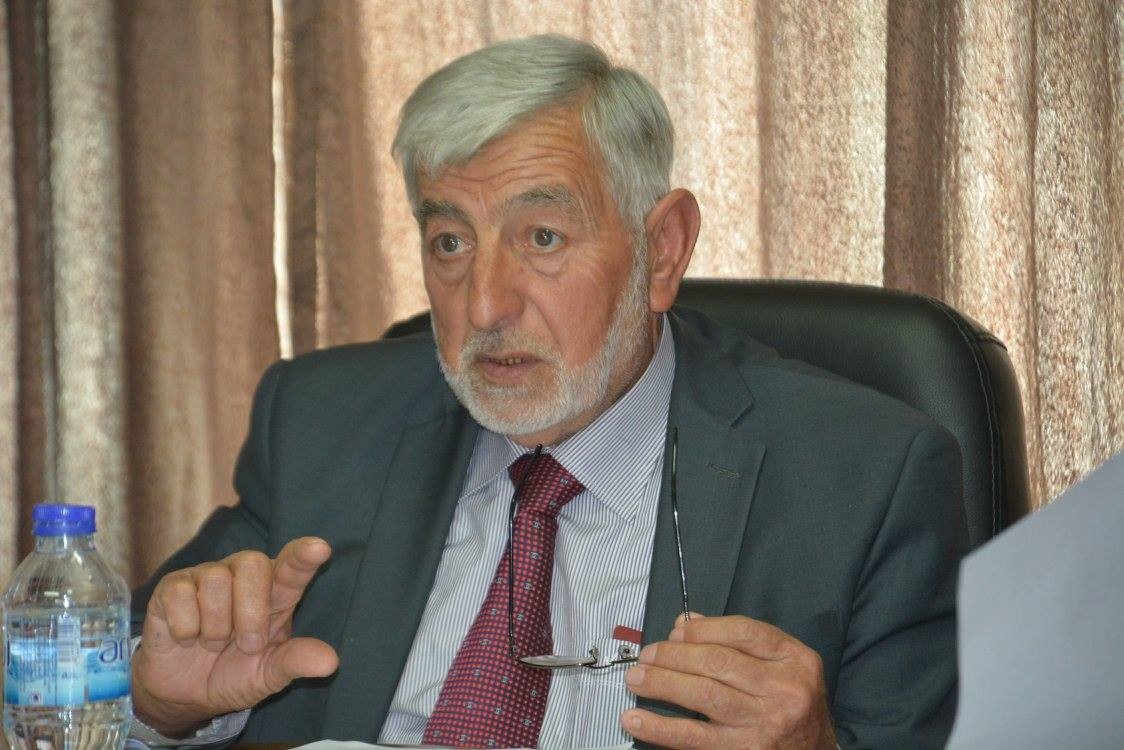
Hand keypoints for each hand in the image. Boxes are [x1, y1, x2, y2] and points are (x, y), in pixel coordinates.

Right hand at [131, 537, 338, 736]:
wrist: (184, 695)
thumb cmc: (234, 674)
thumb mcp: (268, 674)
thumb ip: (296, 662)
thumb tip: (331, 663)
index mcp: (276, 592)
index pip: (293, 564)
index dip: (303, 555)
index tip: (320, 549)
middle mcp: (243, 576)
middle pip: (252, 563)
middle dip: (250, 612)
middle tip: (247, 645)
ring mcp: (206, 577)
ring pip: (215, 579)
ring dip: (215, 627)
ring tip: (213, 644)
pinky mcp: (171, 588)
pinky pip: (180, 595)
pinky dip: (186, 628)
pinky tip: (186, 638)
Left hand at [621, 614, 834, 748]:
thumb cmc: (792, 701)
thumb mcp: (782, 664)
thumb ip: (740, 641)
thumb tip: (685, 625)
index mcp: (796, 660)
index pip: (743, 632)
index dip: (702, 629)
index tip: (675, 632)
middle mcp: (783, 691)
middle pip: (717, 662)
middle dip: (674, 655)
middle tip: (647, 655)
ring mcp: (764, 724)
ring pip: (703, 696)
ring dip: (661, 684)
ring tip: (635, 679)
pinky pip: (694, 738)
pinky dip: (660, 728)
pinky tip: (636, 719)